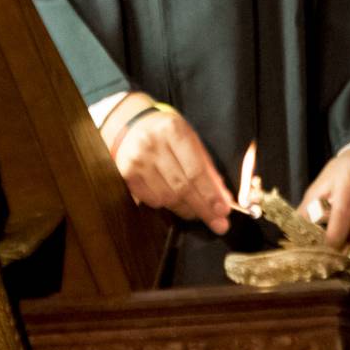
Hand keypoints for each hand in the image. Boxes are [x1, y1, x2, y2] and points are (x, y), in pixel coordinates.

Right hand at [113, 107, 234, 233]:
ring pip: (167, 197)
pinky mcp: (126, 174)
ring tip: (197, 211)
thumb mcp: (190, 139)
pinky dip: (167, 205)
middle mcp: (152, 145)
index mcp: (174, 131)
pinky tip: (175, 201)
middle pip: (182, 186)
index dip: (211, 194)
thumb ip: (206, 167)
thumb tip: (222, 198)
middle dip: (203, 208)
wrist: (131, 125)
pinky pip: (152, 200)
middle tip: (219, 223)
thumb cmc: (167, 134)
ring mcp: (137, 160)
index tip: (223, 211)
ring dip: (186, 209)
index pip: (196, 170)